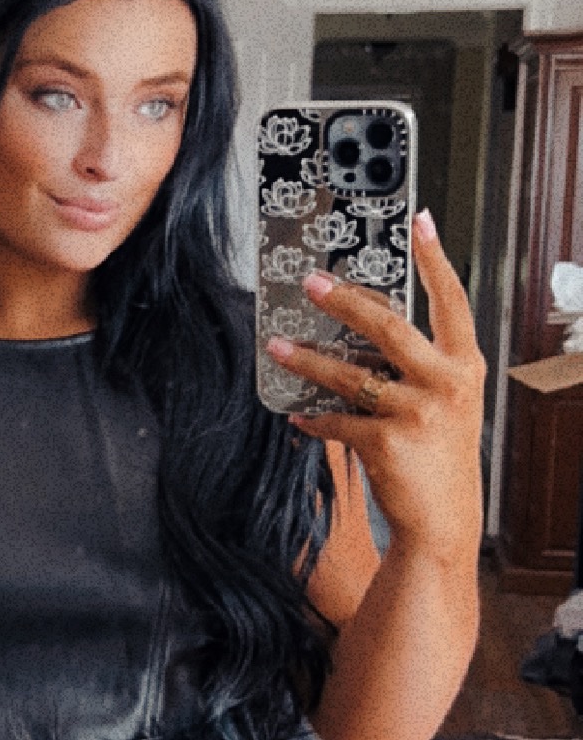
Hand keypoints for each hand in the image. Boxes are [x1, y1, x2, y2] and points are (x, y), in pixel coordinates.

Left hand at [263, 209, 484, 563]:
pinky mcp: (386, 442)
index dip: (435, 258)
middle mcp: (447, 383)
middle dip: (344, 299)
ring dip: (306, 359)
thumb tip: (366, 322)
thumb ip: (420, 363)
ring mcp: (417, 412)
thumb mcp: (447, 401)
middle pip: (388, 325)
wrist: (442, 520)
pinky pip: (336, 420)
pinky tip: (297, 414)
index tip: (420, 220)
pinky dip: (313, 417)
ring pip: (349, 373)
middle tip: (310, 282)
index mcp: (464, 365)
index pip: (452, 300)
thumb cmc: (439, 455)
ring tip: (276, 347)